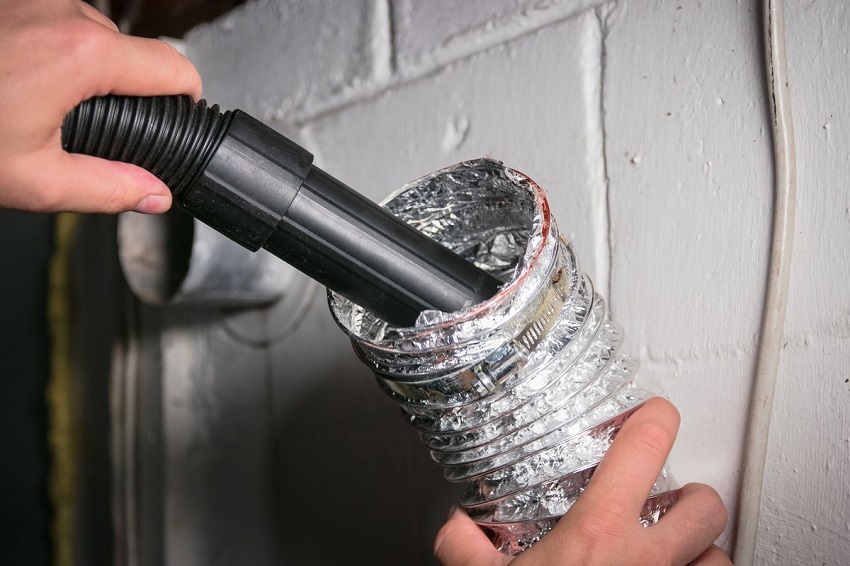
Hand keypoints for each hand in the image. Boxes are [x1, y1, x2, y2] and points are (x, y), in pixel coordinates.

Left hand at [0, 0, 201, 213]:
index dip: (187, 95)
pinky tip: (15, 77)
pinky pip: (51, 18)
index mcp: (83, 55)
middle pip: (129, 50)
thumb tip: (154, 194)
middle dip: (123, 88)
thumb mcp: (34, 179)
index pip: (173, 66)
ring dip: (82, 66)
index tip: (183, 112)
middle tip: (86, 127)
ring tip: (37, 101)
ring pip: (89, 31)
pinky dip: (48, 47)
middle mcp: (63, 10)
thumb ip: (108, 188)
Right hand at [434, 398, 730, 564]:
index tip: (651, 415)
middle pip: (704, 503)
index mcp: (596, 534)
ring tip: (672, 552)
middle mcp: (646, 561)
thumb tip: (455, 528)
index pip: (645, 446)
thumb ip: (464, 549)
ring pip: (719, 554)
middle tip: (665, 501)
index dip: (654, 418)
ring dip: (699, 549)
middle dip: (690, 496)